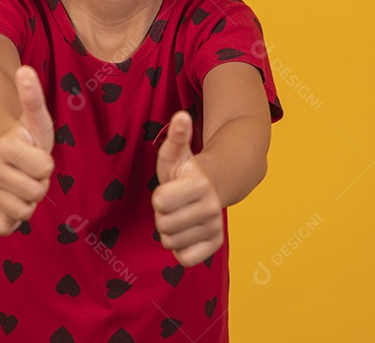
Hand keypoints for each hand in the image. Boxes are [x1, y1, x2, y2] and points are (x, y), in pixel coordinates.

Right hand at [0, 65, 54, 235]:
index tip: (34, 151)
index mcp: (7, 144)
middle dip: (40, 183)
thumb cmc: (26, 136)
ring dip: (29, 200)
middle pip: (38, 192)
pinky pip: (9, 227)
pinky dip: (14, 218)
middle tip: (29, 170)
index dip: (46, 163)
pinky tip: (10, 200)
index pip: (46, 168)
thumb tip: (25, 68)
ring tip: (21, 182)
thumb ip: (32, 96)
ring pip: (25, 211)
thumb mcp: (35, 118)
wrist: (1, 154)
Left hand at [152, 110, 223, 265]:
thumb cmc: (186, 171)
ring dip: (170, 231)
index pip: (160, 202)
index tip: (170, 189)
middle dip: (162, 215)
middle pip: (163, 225)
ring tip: (180, 216)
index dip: (159, 196)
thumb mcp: (176, 153)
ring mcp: (215, 228)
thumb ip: (178, 136)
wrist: (212, 187)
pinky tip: (186, 233)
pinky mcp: (215, 245)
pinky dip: (180, 249)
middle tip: (174, 204)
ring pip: (171, 243)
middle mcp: (212, 207)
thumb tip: (181, 115)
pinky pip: (185, 259)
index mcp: (200, 184)